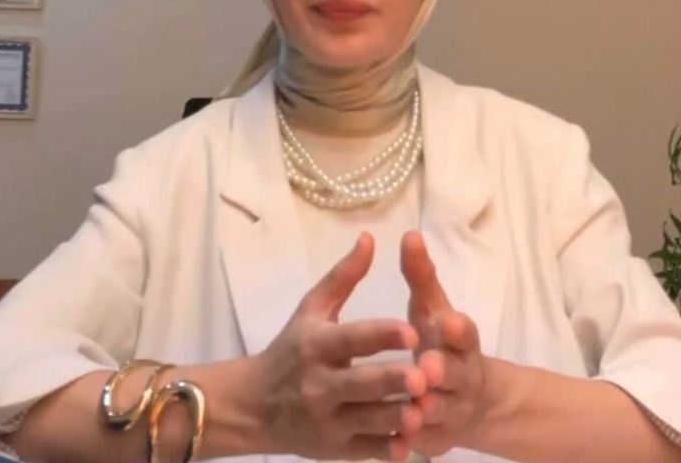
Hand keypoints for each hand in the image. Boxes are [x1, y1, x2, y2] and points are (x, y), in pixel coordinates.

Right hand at [251, 232, 426, 460]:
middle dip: (394, 381)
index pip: (352, 338)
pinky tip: (410, 441)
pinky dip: (389, 448)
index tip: (411, 329)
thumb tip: (371, 238)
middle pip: (363, 384)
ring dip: (400, 417)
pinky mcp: (335, 448)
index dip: (381, 334)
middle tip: (424, 377)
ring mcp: (328, 420)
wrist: (254, 406)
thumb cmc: (290, 350)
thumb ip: (344, 277)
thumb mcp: (311, 310)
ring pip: (370, 421)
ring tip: (427, 408)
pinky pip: (367, 451)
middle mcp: (320, 384)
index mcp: (317, 344)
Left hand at [400, 230, 488, 456]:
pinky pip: (426, 443)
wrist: (467, 399)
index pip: (465, 332)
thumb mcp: (432, 309)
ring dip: (426, 411)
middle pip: (456, 375)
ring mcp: (453, 410)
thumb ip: (420, 276)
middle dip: (442, 372)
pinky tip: (396, 443)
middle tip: (426, 368)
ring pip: (440, 413)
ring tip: (410, 409)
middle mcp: (462, 376)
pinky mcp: (438, 439)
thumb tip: (408, 235)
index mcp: (461, 341)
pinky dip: (413, 444)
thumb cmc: (440, 343)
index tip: (448, 321)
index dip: (458, 328)